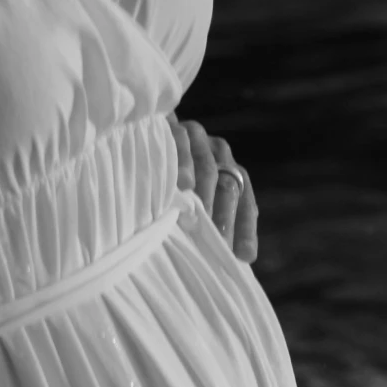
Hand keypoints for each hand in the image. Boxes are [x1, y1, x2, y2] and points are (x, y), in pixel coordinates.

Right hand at [169, 116, 258, 264]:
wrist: (141, 138)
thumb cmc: (170, 185)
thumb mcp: (193, 206)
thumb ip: (211, 225)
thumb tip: (235, 259)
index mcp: (230, 172)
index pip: (245, 202)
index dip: (245, 229)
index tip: (242, 256)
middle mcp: (218, 153)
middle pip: (229, 187)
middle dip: (224, 218)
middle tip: (216, 245)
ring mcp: (197, 137)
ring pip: (208, 167)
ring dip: (204, 196)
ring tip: (197, 222)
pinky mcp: (173, 126)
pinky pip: (181, 143)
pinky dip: (182, 164)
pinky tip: (183, 184)